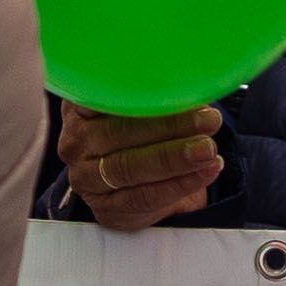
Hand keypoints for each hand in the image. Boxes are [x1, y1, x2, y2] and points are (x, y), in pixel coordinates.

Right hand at [59, 102, 223, 230]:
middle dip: (169, 126)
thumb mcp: (136, 107)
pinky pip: (145, 197)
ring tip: (209, 149)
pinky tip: (205, 171)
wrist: (130, 184)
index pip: (105, 95)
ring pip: (130, 168)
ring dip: (176, 158)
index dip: (145, 92)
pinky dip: (180, 184)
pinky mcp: (106, 208)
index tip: (181, 87)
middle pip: (119, 133)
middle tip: (208, 120)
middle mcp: (75, 142)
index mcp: (79, 106)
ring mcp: (85, 179)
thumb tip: (192, 77)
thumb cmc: (137, 133)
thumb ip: (154, 92)